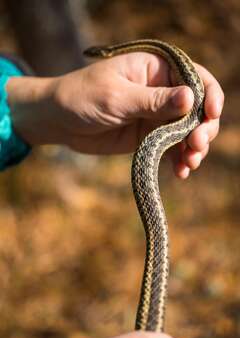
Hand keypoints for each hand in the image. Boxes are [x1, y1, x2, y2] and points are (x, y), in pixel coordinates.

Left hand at [7, 52, 223, 177]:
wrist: (58, 121)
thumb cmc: (81, 98)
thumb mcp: (116, 97)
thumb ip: (153, 101)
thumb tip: (191, 98)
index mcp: (155, 69)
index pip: (195, 77)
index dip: (209, 95)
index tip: (211, 115)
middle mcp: (160, 91)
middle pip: (197, 107)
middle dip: (203, 127)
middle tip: (196, 146)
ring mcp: (156, 115)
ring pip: (188, 130)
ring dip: (194, 147)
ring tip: (189, 163)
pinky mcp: (149, 136)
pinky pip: (171, 147)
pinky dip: (179, 159)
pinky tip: (181, 172)